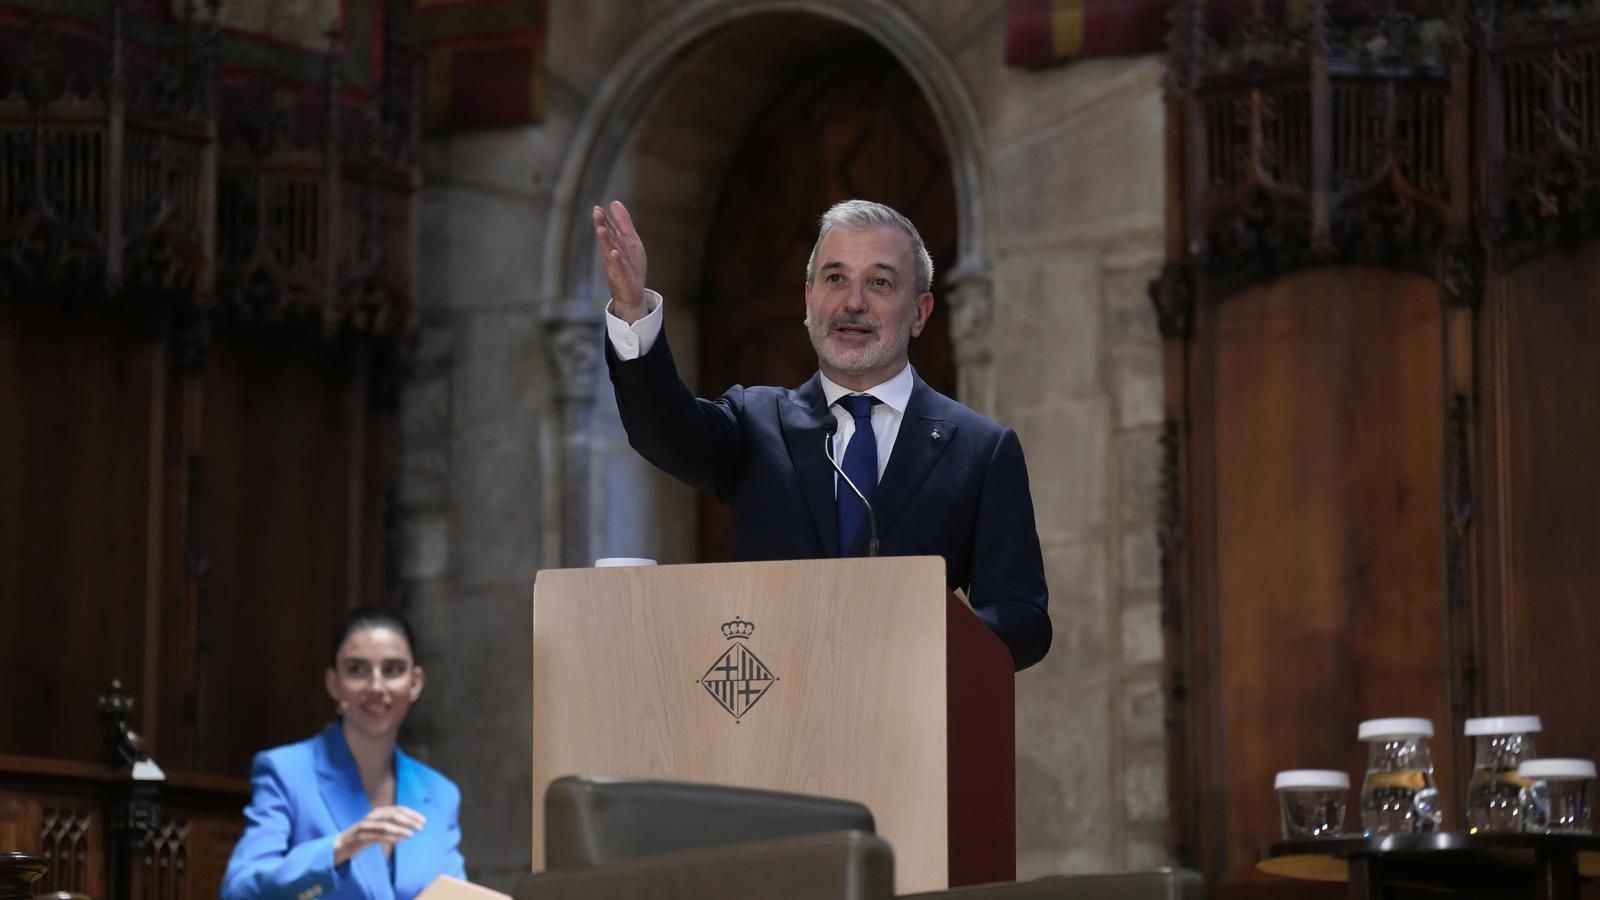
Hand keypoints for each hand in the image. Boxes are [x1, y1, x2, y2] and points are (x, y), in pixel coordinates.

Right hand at [333, 806, 425, 864]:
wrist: (342, 845)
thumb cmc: (364, 836)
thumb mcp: (379, 828)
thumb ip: (392, 825)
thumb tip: (410, 826)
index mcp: (378, 812)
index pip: (398, 809)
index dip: (412, 814)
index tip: (423, 820)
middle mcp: (372, 817)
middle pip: (393, 815)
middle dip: (409, 820)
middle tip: (421, 827)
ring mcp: (365, 827)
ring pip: (385, 826)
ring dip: (400, 829)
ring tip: (412, 834)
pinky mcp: (360, 838)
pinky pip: (376, 837)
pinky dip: (389, 838)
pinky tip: (399, 841)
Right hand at [593, 200, 647, 321]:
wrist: (632, 293)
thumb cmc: (630, 265)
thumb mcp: (630, 240)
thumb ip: (623, 222)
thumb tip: (614, 202)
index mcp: (615, 243)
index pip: (608, 229)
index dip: (603, 219)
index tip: (597, 208)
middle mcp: (613, 254)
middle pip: (607, 238)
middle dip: (602, 225)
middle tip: (596, 213)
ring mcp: (616, 266)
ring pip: (610, 251)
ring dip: (605, 240)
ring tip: (601, 229)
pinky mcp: (622, 278)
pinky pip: (618, 268)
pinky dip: (616, 261)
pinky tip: (614, 252)